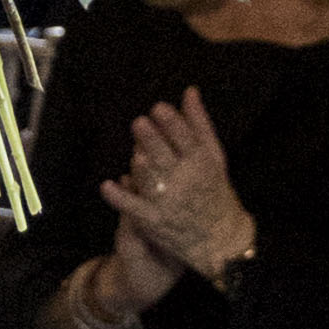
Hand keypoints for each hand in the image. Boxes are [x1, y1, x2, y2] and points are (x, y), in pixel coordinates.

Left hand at [105, 88, 251, 285]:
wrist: (221, 238)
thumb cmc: (214, 190)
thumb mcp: (213, 156)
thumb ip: (199, 124)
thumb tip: (189, 90)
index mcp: (201, 161)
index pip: (187, 139)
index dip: (173, 124)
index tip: (159, 108)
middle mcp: (186, 180)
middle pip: (168, 158)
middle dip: (155, 142)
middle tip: (140, 123)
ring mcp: (169, 201)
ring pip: (154, 182)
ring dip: (144, 170)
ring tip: (136, 155)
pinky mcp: (154, 220)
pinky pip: (135, 208)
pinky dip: (121, 198)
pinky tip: (107, 186)